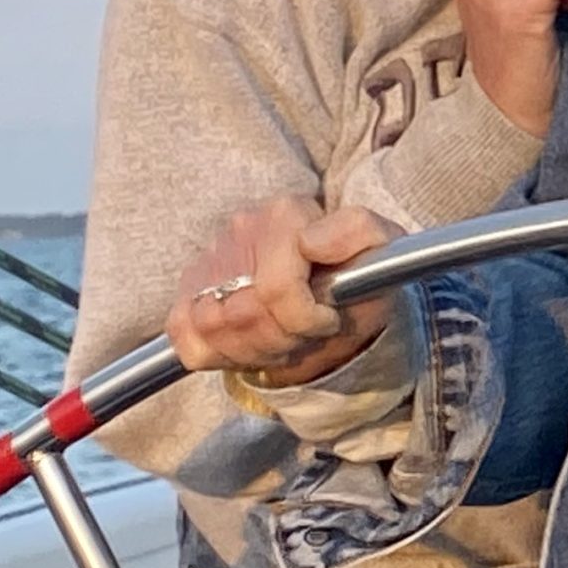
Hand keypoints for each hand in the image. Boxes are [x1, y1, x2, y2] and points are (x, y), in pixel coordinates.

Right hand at [167, 196, 394, 385]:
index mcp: (287, 213)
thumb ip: (360, 233)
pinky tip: (253, 342)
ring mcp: (209, 259)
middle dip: (283, 339)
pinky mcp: (188, 290)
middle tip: (306, 335)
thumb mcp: (381, 251)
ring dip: (255, 349)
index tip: (328, 320)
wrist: (337, 296)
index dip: (305, 319)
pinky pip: (187, 337)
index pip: (275, 288)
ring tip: (284, 339)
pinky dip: (221, 353)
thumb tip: (311, 241)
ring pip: (212, 328)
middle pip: (244, 313)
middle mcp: (242, 228)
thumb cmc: (358, 275)